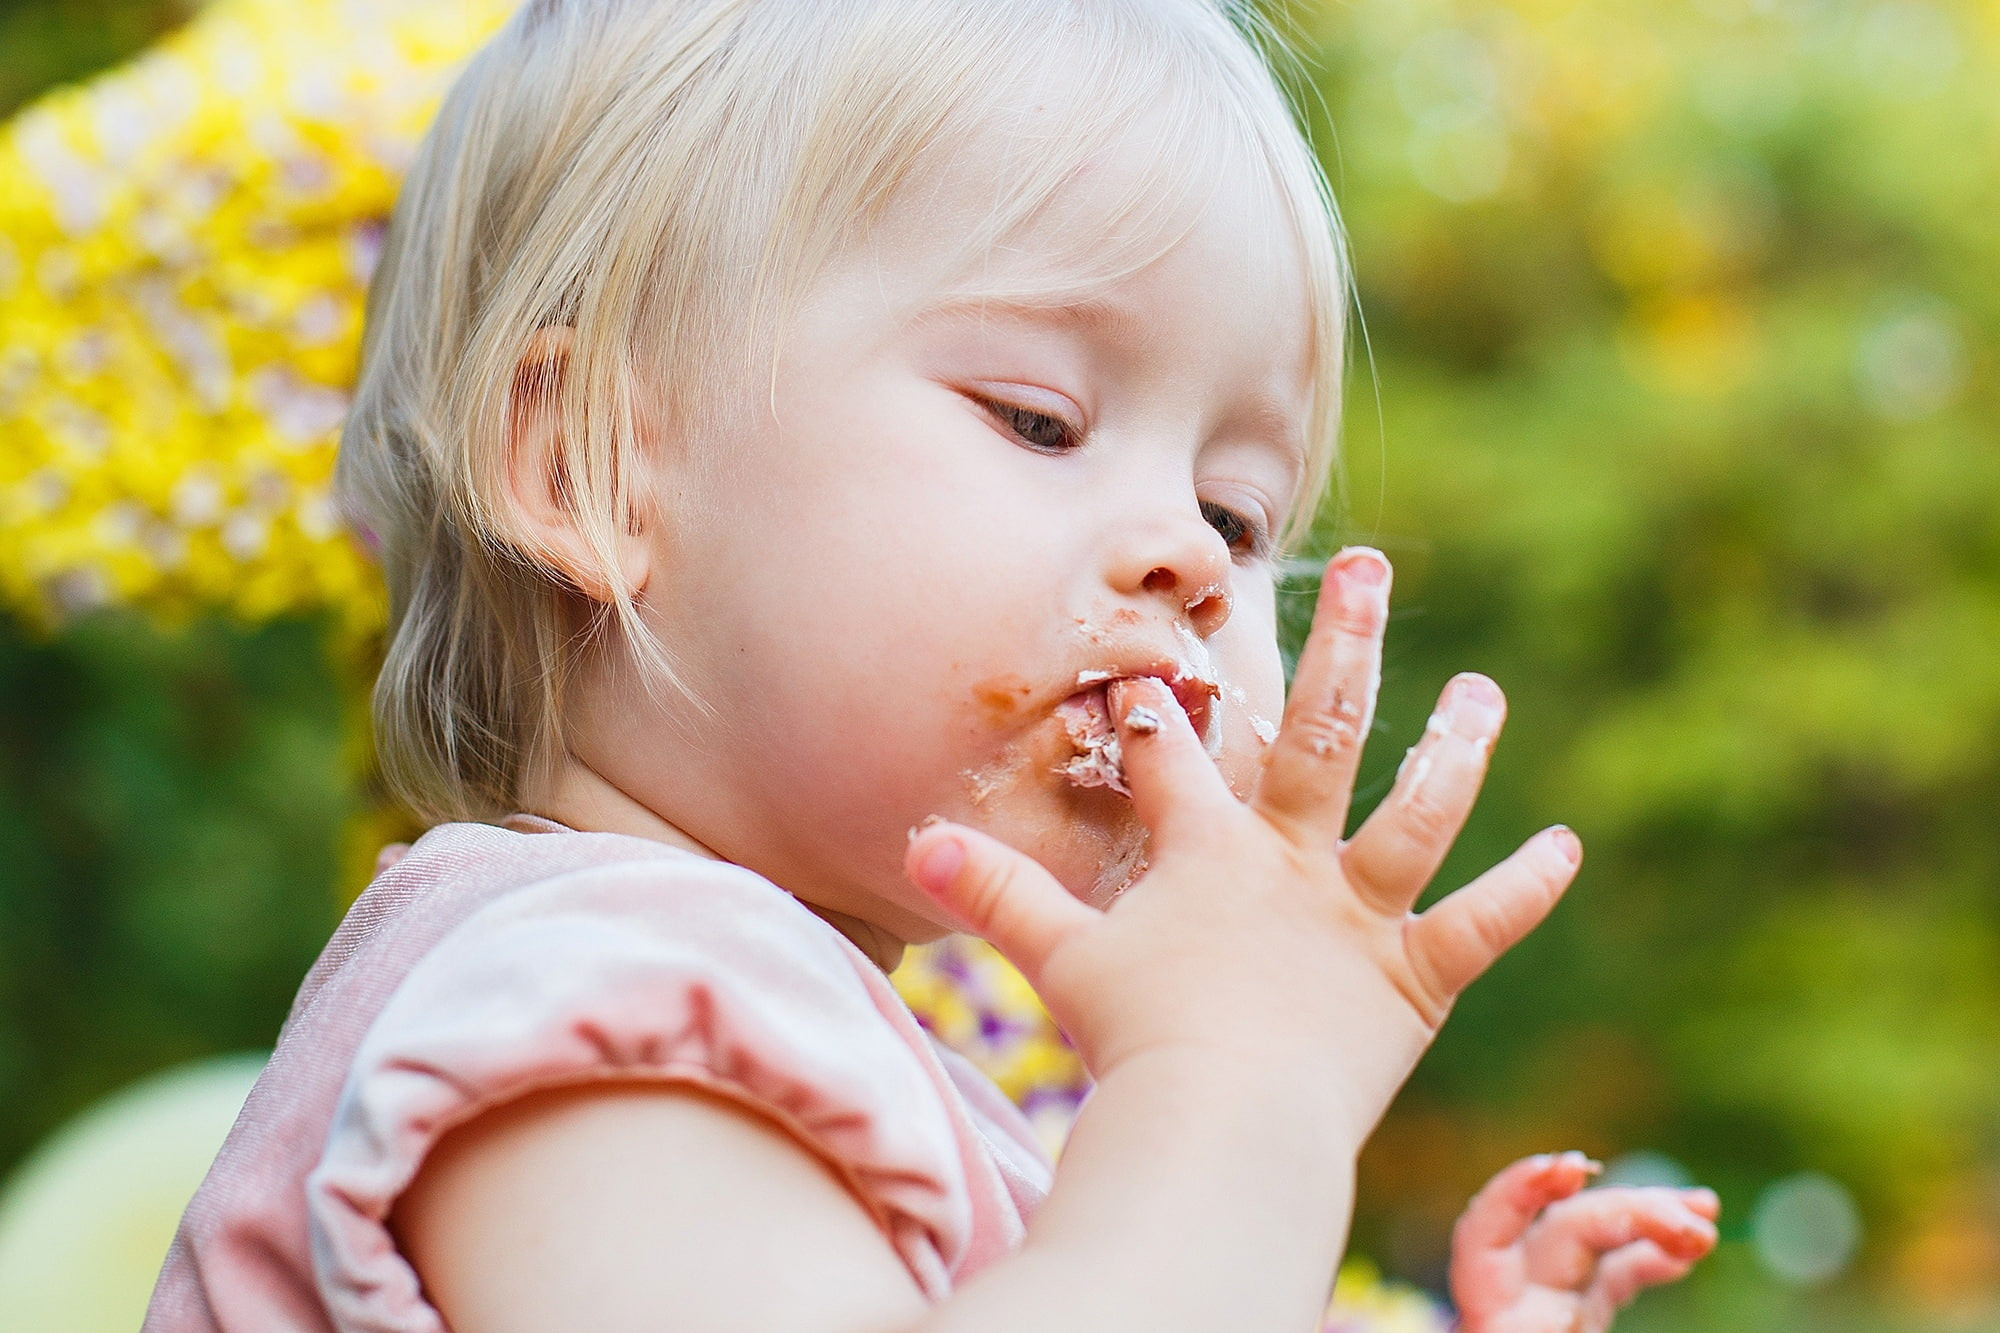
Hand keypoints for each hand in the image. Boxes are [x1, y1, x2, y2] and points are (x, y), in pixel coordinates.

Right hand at [905, 547, 1581, 1140]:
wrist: (1222, 1122)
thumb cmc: (1134, 1042)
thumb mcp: (1057, 961)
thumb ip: (997, 896)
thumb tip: (916, 843)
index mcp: (1208, 850)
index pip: (1177, 755)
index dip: (1160, 708)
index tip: (1156, 667)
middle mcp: (1294, 862)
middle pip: (1322, 731)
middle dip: (1348, 640)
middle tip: (1371, 565)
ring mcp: (1360, 914)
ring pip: (1419, 810)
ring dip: (1454, 744)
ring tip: (1482, 692)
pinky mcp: (1413, 978)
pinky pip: (1480, 925)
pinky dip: (1526, 888)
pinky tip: (1566, 847)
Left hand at [1451, 1154, 1718, 1332]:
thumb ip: (1580, 1309)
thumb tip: (1603, 1295)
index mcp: (1495, 1323)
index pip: (1484, 1234)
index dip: (1516, 1191)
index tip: (1570, 1169)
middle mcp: (1516, 1307)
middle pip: (1564, 1231)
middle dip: (1630, 1213)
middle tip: (1694, 1218)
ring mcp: (1548, 1311)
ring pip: (1593, 1245)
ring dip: (1650, 1223)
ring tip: (1705, 1220)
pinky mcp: (1576, 1321)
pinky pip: (1610, 1274)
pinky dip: (1648, 1257)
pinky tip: (1690, 1248)